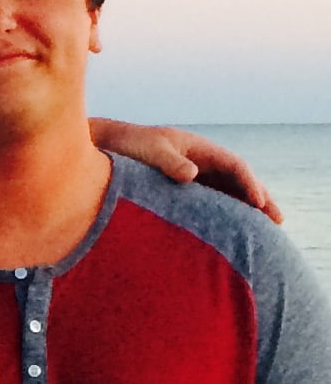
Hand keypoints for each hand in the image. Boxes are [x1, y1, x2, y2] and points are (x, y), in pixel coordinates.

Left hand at [90, 119, 281, 223]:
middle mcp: (199, 162)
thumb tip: (192, 175)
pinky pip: (208, 205)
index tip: (259, 203)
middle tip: (279, 221)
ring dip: (245, 211)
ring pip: (226, 194)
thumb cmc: (125, 148)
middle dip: (259, 199)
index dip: (249, 183)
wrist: (104, 149)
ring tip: (263, 234)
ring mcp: (191, 177)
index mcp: (198, 148)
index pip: (234, 166)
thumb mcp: (149, 151)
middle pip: (237, 181)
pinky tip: (230, 235)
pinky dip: (223, 217)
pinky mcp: (179, 193)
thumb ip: (170, 163)